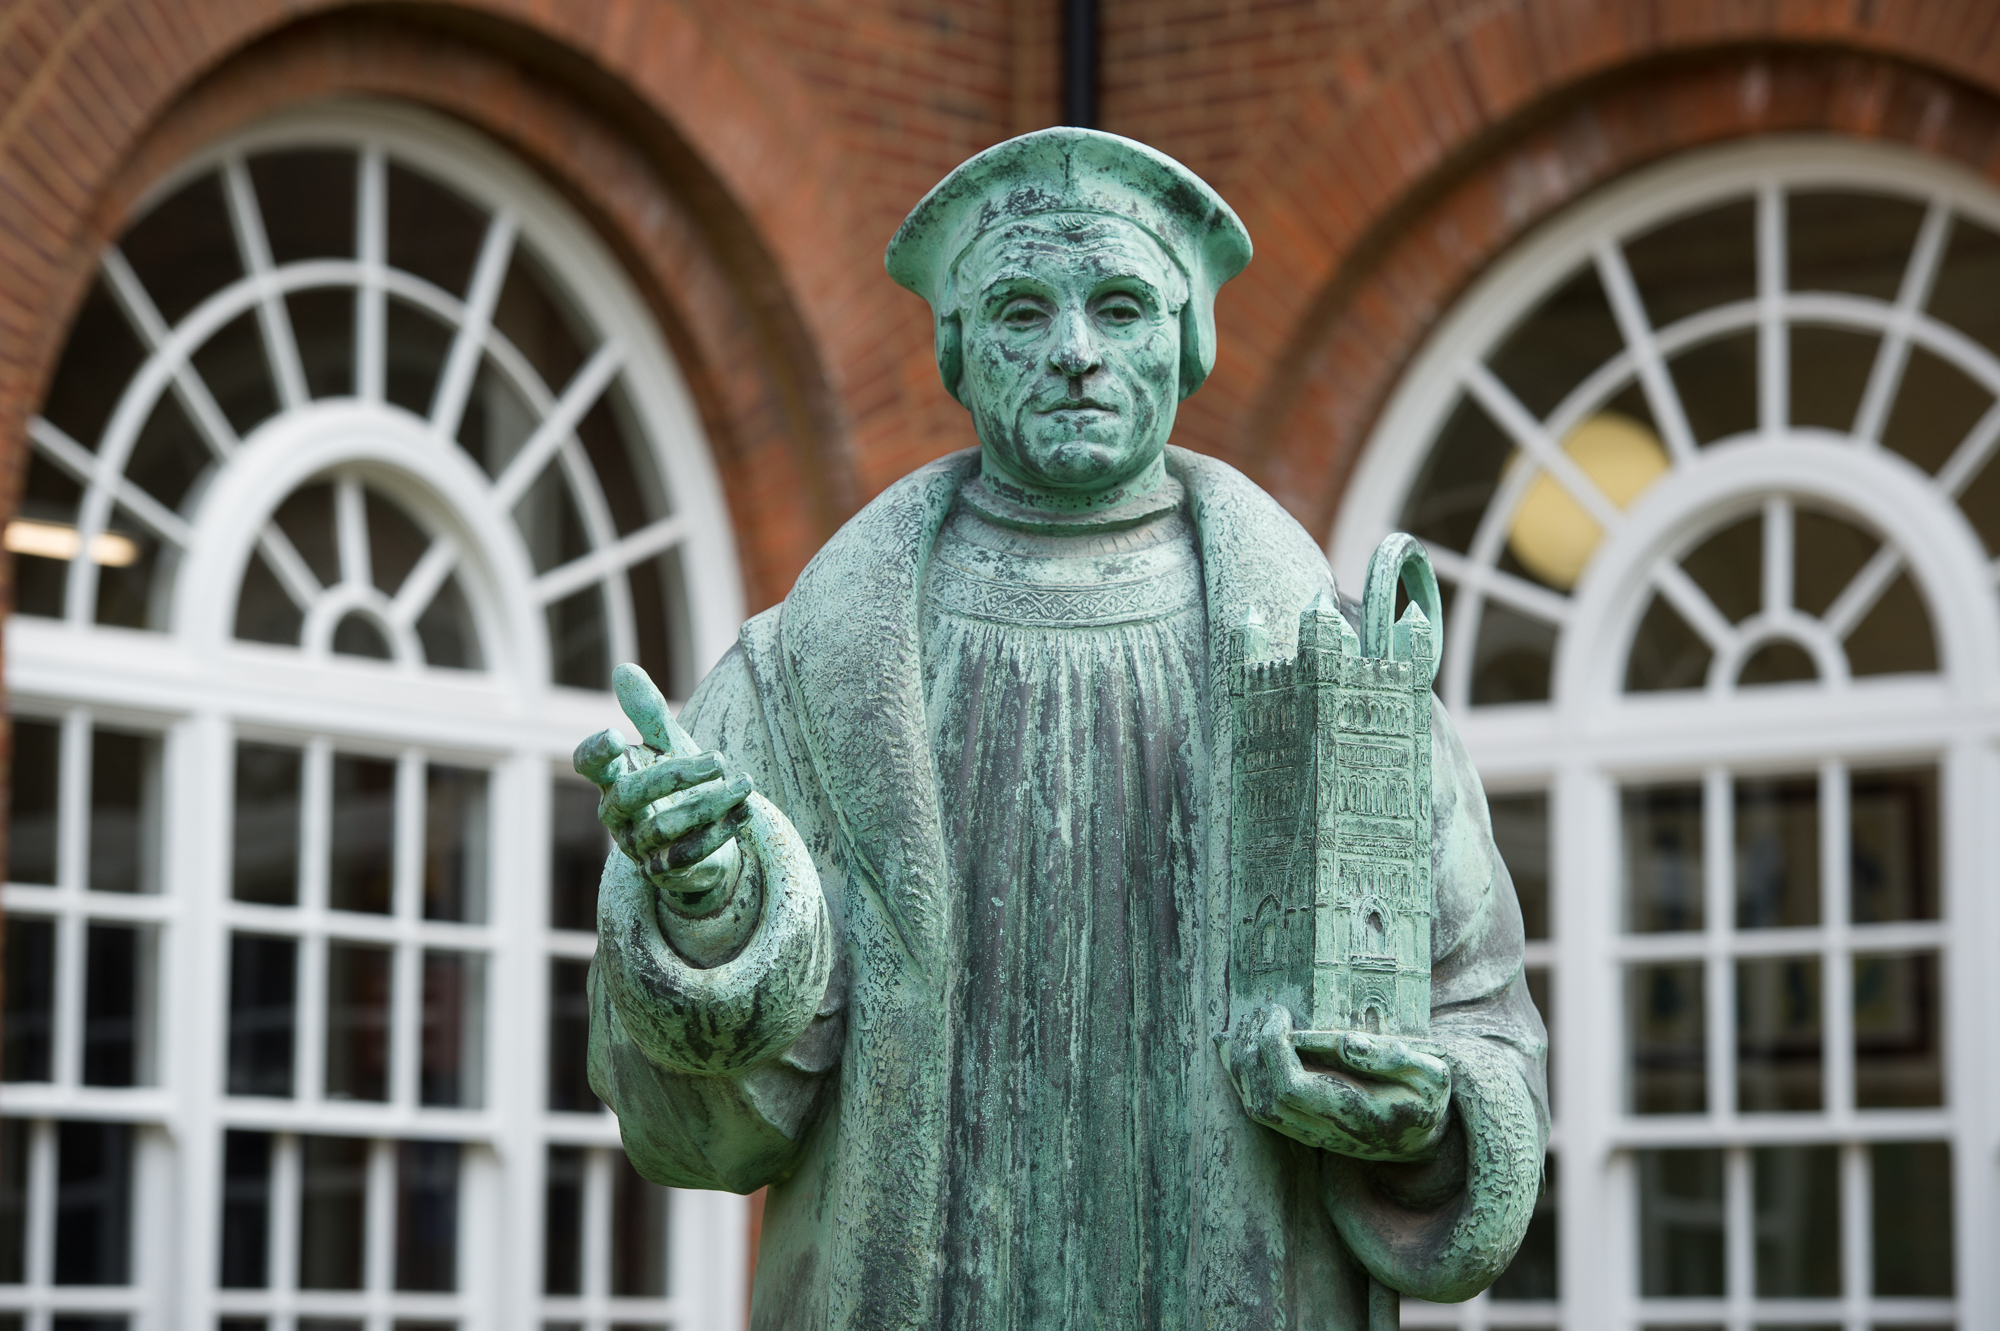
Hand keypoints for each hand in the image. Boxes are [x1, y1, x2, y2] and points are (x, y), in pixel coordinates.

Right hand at [573, 664, 752, 905]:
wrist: (701, 841)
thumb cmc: (677, 786)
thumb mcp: (667, 746)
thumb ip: (648, 713)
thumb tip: (623, 668)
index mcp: (612, 778)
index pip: (589, 765)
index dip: (596, 753)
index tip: (616, 736)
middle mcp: (618, 815)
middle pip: (631, 795)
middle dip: (675, 775)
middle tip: (718, 758)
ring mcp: (638, 846)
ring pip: (667, 828)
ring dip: (710, 804)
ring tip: (745, 782)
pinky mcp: (664, 871)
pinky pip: (688, 855)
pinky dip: (720, 832)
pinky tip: (745, 810)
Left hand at [1220, 1005, 1451, 1161]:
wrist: (1418, 1137)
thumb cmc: (1423, 1098)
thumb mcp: (1429, 1074)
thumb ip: (1392, 1058)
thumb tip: (1347, 1042)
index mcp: (1353, 1115)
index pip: (1292, 1088)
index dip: (1275, 1050)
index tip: (1280, 1013)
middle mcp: (1325, 1131)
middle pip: (1265, 1098)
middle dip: (1254, 1050)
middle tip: (1266, 1010)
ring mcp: (1309, 1133)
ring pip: (1256, 1105)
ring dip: (1243, 1062)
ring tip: (1250, 1021)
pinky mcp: (1300, 1129)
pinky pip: (1260, 1106)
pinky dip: (1243, 1074)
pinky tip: (1238, 1043)